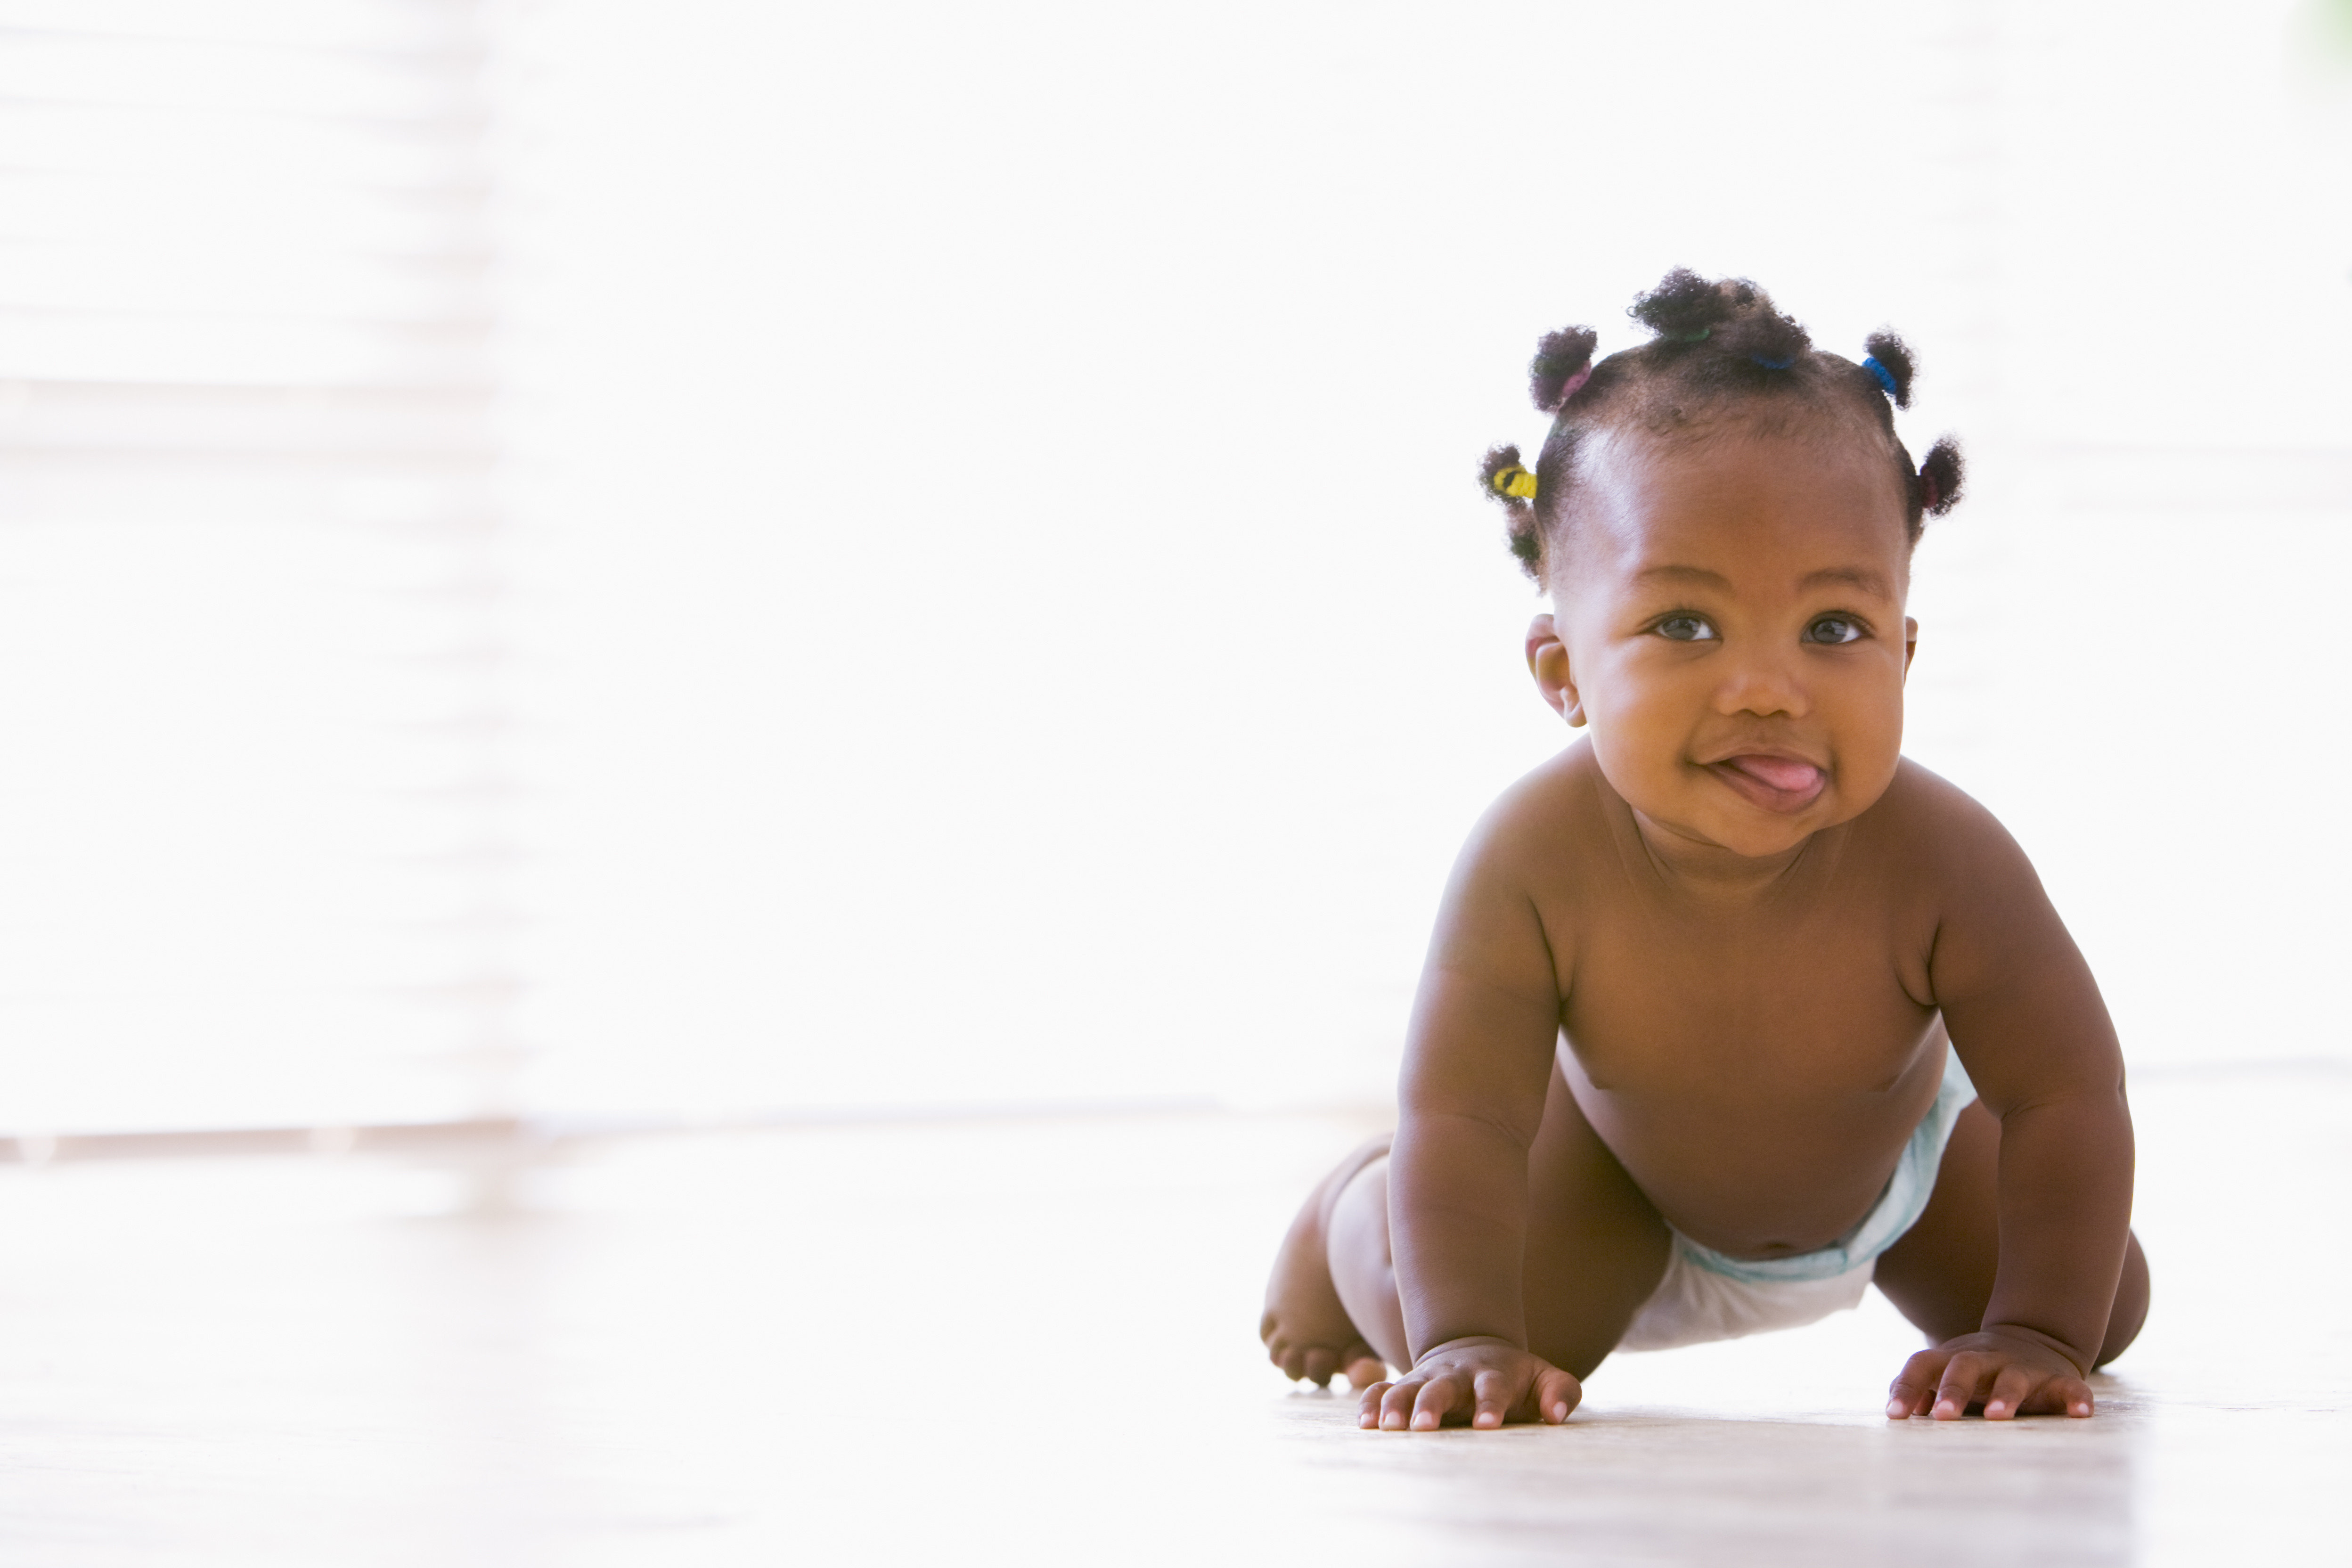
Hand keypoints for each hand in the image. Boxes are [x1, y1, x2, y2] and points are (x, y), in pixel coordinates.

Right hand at [1358, 1336, 1581, 1430]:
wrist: (1475, 1348)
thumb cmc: (1516, 1377)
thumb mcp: (1545, 1377)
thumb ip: (1560, 1392)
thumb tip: (1557, 1414)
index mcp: (1491, 1375)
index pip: (1492, 1388)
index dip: (1490, 1405)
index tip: (1487, 1426)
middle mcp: (1455, 1376)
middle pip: (1441, 1387)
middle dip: (1431, 1405)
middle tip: (1423, 1428)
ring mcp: (1427, 1379)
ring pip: (1406, 1388)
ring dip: (1395, 1406)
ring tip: (1388, 1428)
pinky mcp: (1406, 1385)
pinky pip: (1382, 1390)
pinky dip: (1371, 1403)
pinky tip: (1366, 1424)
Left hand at [1886, 1327, 2094, 1420]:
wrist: (2035, 1338)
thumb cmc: (1979, 1370)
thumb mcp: (1947, 1372)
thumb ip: (1921, 1389)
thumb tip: (1899, 1413)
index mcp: (1953, 1359)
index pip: (1923, 1365)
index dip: (1907, 1386)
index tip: (1894, 1415)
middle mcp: (1986, 1360)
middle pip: (1964, 1367)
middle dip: (1953, 1390)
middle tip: (1943, 1416)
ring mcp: (2023, 1368)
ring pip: (2012, 1378)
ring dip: (2005, 1396)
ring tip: (1998, 1417)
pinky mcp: (2059, 1380)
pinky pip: (2070, 1388)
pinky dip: (2076, 1398)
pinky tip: (2080, 1413)